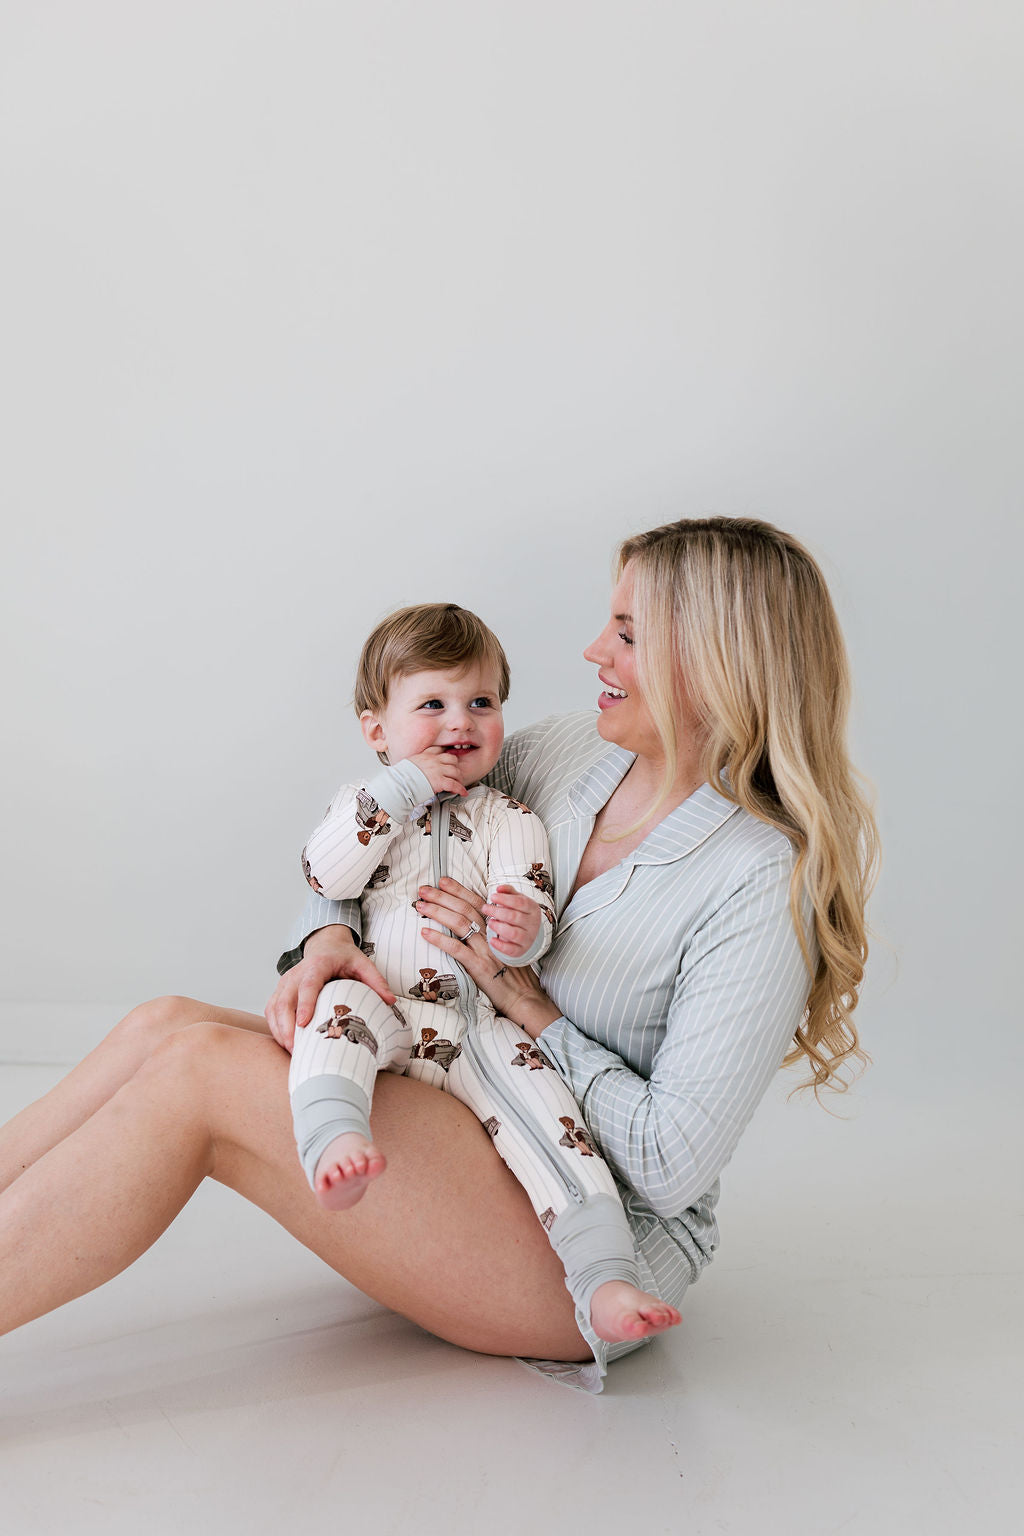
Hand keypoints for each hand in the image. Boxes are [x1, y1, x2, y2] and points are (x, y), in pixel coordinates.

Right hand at [264, 925, 395, 1051]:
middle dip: (287, 1027)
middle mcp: (297, 973)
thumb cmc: (343, 957)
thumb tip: (390, 1001)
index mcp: (317, 965)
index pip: (308, 985)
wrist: (325, 945)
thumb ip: (376, 981)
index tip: (304, 1023)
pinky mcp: (279, 991)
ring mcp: (285, 983)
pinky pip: (271, 1011)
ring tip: (292, 1052)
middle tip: (296, 1049)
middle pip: (284, 1001)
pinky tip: (286, 1044)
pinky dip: (275, 1029)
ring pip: (274, 1008)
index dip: (304, 1004)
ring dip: (280, 1031)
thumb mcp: (363, 963)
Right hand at [405, 748, 468, 798]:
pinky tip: (462, 792)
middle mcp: (434, 761)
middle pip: (452, 759)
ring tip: (458, 783)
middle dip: (455, 766)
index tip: (449, 759)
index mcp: (426, 755)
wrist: (399, 784)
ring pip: (456, 771)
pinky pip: (455, 784)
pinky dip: (460, 789)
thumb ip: (417, 762)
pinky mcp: (440, 781)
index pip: (440, 750)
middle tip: (454, 773)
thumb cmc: (401, 776)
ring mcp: (438, 770)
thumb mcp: (410, 762)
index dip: (446, 755)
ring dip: (458, 778)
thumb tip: (417, 766)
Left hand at [415, 878, 561, 1039]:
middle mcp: (491, 935)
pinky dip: (439, 939)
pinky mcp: (478, 966)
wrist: (524, 996)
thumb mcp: (505, 946)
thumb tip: (472, 924)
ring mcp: (485, 950)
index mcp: (497, 928)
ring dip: (437, 912)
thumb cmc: (514, 973)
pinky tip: (425, 933)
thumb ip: (490, 934)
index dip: (459, 890)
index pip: (476, 902)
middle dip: (442, 896)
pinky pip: (456, 948)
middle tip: (424, 889)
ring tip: (420, 905)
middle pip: (464, 909)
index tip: (443, 881)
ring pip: (459, 923)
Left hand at [486, 885, 541, 957]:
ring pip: (514, 934)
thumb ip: (509, 892)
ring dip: (499, 927)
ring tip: (490, 922)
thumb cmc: (520, 913)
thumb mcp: (517, 900)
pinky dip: (500, 946)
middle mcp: (533, 924)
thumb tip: (499, 888)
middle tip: (485, 908)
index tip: (492, 896)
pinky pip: (512, 949)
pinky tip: (492, 940)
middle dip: (497, 912)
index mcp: (533, 909)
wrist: (528, 932)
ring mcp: (528, 938)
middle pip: (515, 917)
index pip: (520, 902)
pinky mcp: (522, 950)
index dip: (505, 899)